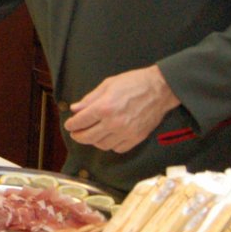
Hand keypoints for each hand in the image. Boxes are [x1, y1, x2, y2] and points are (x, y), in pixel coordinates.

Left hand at [64, 65, 179, 153]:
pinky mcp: (136, 138)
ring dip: (94, 141)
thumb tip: (75, 109)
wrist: (160, 89)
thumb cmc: (133, 83)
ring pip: (102, 145)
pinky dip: (110, 145)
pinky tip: (108, 137)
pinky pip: (118, 148)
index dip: (72, 124)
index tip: (69, 125)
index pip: (81, 122)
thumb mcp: (107, 85)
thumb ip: (90, 99)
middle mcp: (114, 123)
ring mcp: (126, 132)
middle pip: (88, 137)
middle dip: (78, 136)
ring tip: (92, 134)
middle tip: (76, 133)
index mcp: (104, 107)